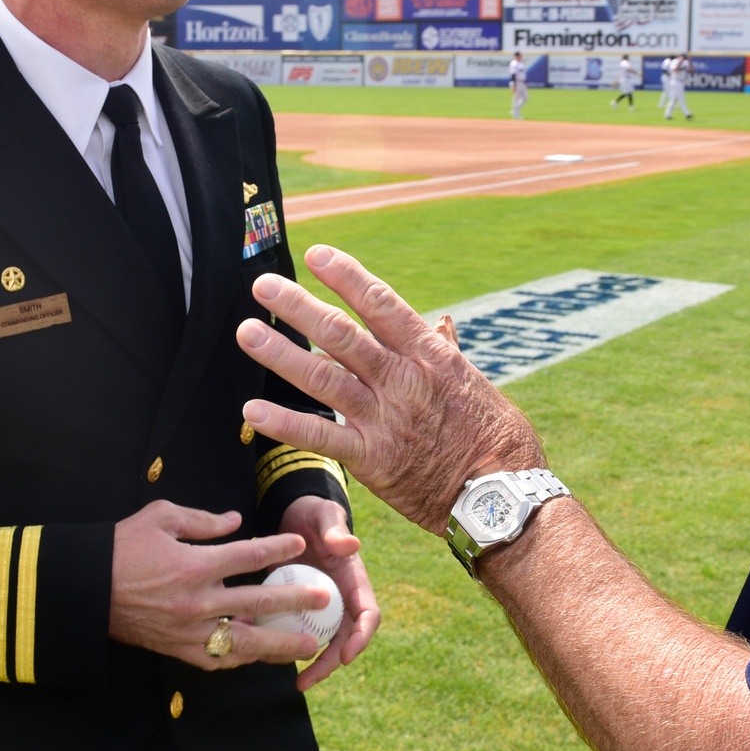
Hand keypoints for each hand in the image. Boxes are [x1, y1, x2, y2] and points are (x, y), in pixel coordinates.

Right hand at [108, 500, 321, 669]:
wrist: (82, 589)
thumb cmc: (120, 547)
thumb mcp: (160, 518)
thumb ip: (202, 520)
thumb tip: (235, 521)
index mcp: (195, 564)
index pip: (249, 556)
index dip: (279, 550)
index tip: (301, 546)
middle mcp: (197, 601)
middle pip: (257, 603)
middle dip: (295, 601)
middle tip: (324, 600)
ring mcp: (188, 630)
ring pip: (244, 642)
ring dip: (280, 644)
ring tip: (309, 645)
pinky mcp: (176, 649)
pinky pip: (217, 659)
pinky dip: (241, 659)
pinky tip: (261, 657)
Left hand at [233, 244, 544, 533]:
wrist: (502, 494)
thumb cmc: (498, 438)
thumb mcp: (475, 384)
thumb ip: (447, 352)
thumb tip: (441, 322)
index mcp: (429, 355)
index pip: (380, 303)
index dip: (346, 276)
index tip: (317, 255)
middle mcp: (402, 379)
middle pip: (341, 334)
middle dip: (299, 307)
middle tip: (262, 286)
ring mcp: (385, 418)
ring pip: (324, 377)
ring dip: (281, 354)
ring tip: (247, 332)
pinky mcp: (373, 459)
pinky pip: (321, 437)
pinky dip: (285, 423)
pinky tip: (253, 411)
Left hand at [278, 494, 379, 691]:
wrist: (294, 515)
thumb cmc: (314, 513)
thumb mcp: (325, 516)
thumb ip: (335, 530)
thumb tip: (351, 545)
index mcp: (355, 580)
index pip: (368, 615)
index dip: (360, 638)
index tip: (347, 657)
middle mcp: (341, 599)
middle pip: (343, 639)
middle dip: (329, 663)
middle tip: (306, 681)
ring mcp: (320, 607)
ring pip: (318, 641)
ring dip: (305, 660)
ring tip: (287, 677)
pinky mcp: (298, 608)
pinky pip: (293, 630)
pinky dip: (279, 641)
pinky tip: (257, 649)